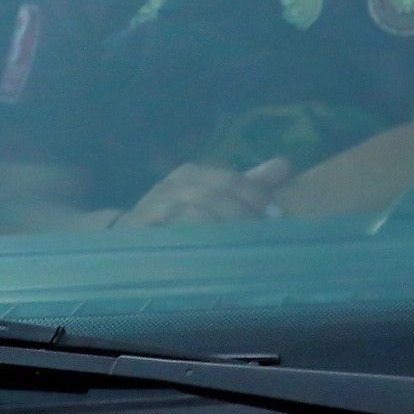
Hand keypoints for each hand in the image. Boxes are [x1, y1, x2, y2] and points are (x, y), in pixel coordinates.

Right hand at [116, 157, 293, 228]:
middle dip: (240, 214)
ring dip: (219, 227)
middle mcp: (169, 187)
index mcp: (190, 175)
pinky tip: (209, 249)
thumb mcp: (217, 196)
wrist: (130, 235)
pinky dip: (190, 238)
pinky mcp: (137, 233)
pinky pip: (166, 233)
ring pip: (189, 212)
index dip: (255, 195)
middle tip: (261, 232)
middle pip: (211, 196)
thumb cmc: (181, 215)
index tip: (276, 215)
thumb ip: (249, 184)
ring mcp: (150, 209)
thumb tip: (284, 164)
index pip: (228, 179)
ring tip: (240, 242)